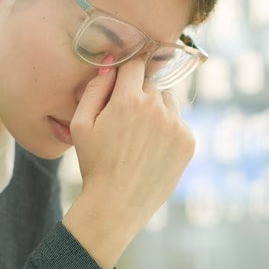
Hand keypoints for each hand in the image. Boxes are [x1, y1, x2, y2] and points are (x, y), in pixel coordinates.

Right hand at [63, 56, 194, 268]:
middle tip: (125, 122)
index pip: (134, 64)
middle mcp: (157, 108)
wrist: (117, 204)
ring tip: (138, 138)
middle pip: (150, 83)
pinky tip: (151, 150)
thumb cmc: (95, 164)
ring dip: (155, 110)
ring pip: (167, 101)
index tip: (121, 84)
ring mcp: (176, 125)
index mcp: (129, 99)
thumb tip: (110, 63)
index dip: (126, 73)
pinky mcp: (188, 142)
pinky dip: (167, 131)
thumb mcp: (81, 124)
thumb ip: (94, 88)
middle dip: (138, 95)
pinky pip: (178, 123)